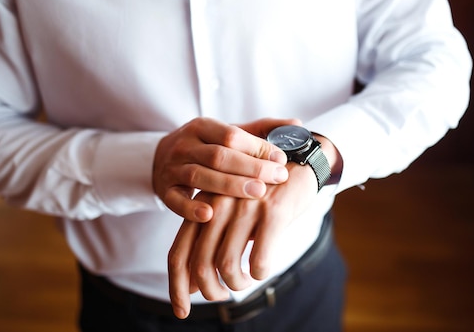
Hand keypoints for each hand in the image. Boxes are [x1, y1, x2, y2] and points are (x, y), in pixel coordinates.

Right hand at [153, 117, 298, 221]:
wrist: (162, 158)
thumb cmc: (205, 147)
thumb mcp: (227, 133)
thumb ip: (261, 130)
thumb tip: (297, 123)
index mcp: (201, 126)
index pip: (231, 135)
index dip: (257, 147)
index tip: (281, 158)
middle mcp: (184, 145)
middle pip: (218, 156)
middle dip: (250, 167)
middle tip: (277, 177)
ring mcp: (172, 168)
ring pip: (199, 176)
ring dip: (230, 186)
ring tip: (258, 193)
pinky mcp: (164, 190)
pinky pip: (175, 201)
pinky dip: (191, 209)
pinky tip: (210, 215)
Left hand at [167, 161, 319, 318]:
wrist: (297, 163)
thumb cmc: (259, 196)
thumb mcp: (228, 215)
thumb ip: (207, 244)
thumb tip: (192, 287)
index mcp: (201, 208)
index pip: (178, 253)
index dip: (177, 287)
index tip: (182, 311)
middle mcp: (217, 206)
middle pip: (199, 264)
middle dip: (210, 291)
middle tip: (222, 295)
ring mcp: (244, 207)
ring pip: (228, 265)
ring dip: (237, 285)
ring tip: (246, 281)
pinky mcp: (272, 212)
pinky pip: (259, 260)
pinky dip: (260, 273)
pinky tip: (263, 268)